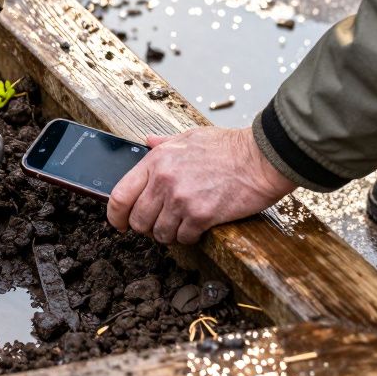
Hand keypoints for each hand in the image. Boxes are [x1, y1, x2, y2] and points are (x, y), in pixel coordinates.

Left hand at [107, 126, 295, 244]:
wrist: (261, 158)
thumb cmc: (229, 147)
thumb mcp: (189, 137)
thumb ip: (163, 143)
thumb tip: (147, 142)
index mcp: (156, 161)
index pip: (120, 195)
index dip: (115, 215)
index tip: (119, 223)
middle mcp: (164, 181)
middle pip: (138, 220)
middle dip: (147, 227)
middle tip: (160, 223)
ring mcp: (182, 199)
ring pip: (160, 233)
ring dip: (170, 233)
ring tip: (182, 224)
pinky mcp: (201, 215)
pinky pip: (184, 238)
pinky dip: (189, 236)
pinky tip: (198, 226)